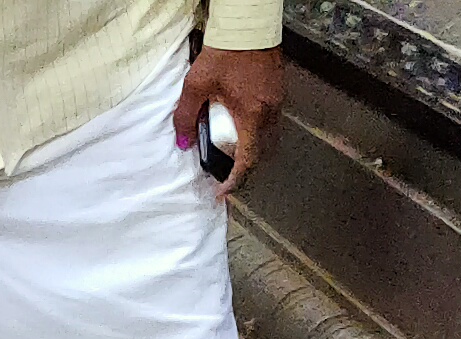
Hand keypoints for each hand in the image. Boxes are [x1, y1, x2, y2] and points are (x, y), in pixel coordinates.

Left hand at [176, 44, 284, 191]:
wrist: (248, 25)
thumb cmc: (224, 53)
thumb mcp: (196, 85)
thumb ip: (187, 115)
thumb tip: (183, 142)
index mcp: (252, 115)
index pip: (248, 160)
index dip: (235, 180)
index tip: (222, 191)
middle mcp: (269, 112)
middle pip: (261, 154)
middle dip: (244, 168)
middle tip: (225, 175)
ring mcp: (277, 102)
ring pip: (268, 139)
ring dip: (252, 152)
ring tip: (231, 154)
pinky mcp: (278, 92)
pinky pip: (270, 123)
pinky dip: (257, 134)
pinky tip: (242, 128)